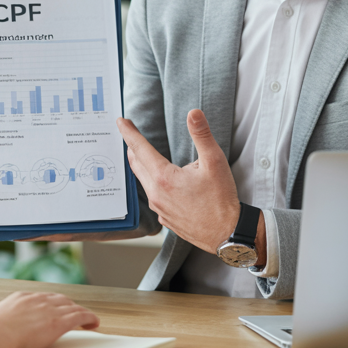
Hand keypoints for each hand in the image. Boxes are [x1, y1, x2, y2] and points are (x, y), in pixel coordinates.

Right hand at [0, 292, 98, 347]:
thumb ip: (2, 321)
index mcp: (22, 297)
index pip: (43, 297)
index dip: (52, 303)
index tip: (55, 308)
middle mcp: (38, 300)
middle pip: (60, 299)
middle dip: (68, 306)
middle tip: (73, 313)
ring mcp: (49, 309)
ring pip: (72, 306)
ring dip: (80, 312)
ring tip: (87, 319)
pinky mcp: (58, 322)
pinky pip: (80, 316)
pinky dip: (89, 318)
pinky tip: (94, 323)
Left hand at [116, 110, 242, 255]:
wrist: (227, 234)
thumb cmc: (222, 200)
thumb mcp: (214, 162)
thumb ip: (202, 135)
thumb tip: (193, 113)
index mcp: (164, 178)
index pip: (140, 148)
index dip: (129, 133)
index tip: (121, 121)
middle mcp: (156, 194)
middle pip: (137, 165)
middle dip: (132, 147)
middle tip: (129, 133)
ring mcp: (159, 209)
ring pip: (144, 182)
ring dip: (142, 166)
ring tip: (142, 154)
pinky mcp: (165, 219)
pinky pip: (154, 197)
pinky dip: (153, 185)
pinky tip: (161, 183)